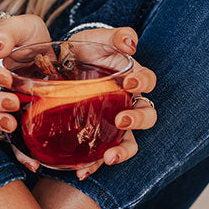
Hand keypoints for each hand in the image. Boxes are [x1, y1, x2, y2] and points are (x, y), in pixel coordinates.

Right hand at [0, 14, 50, 171]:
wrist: (39, 49)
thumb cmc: (27, 35)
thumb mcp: (22, 25)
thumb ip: (8, 32)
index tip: (4, 77)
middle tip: (11, 103)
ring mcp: (0, 103)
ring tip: (12, 126)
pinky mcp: (14, 118)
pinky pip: (11, 140)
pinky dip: (19, 153)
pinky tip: (32, 162)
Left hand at [66, 26, 156, 179]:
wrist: (60, 65)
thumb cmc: (86, 51)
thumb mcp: (98, 39)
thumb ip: (116, 36)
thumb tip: (131, 44)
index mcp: (133, 80)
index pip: (148, 83)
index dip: (143, 83)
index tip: (129, 83)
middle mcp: (129, 104)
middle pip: (147, 115)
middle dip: (138, 120)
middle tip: (121, 120)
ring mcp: (114, 124)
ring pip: (130, 142)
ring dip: (123, 151)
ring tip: (109, 157)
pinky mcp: (97, 137)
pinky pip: (101, 155)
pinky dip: (94, 166)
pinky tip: (82, 172)